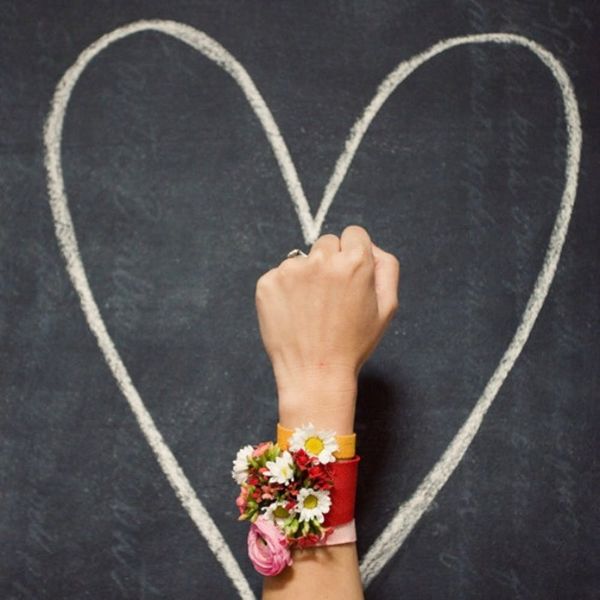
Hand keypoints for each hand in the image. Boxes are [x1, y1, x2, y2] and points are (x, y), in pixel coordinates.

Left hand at [255, 225, 399, 431]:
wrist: (314, 375)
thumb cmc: (354, 343)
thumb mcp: (387, 307)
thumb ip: (386, 266)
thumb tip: (369, 245)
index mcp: (355, 262)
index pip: (353, 234)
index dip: (353, 254)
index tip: (349, 276)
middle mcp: (322, 260)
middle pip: (327, 243)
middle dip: (331, 263)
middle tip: (330, 298)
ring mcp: (291, 270)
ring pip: (302, 260)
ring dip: (306, 277)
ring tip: (311, 311)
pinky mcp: (267, 283)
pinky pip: (279, 275)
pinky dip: (285, 291)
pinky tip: (293, 315)